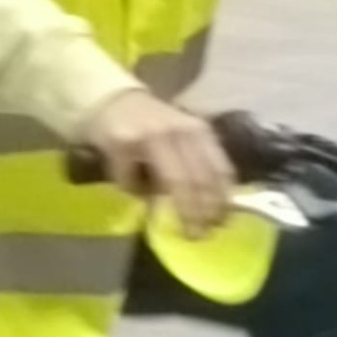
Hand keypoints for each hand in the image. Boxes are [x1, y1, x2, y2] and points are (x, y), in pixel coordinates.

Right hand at [80, 90, 234, 238]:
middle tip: (203, 234)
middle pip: (198, 178)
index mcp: (198, 131)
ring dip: (182, 210)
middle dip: (202, 211)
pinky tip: (134, 191)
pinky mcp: (122, 144)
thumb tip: (213, 208)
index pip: (219, 168)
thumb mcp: (182, 138)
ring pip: (173, 181)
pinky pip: (133, 180)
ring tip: (186, 231)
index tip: (223, 223)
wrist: (112, 102)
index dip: (222, 199)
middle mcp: (178, 130)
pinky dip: (135, 192)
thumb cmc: (152, 127)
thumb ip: (197, 165)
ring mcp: (150, 136)